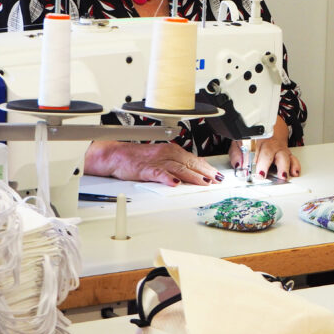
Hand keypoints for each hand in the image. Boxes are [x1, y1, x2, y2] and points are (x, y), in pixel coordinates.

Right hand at [85, 140, 223, 186]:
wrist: (116, 155)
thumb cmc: (138, 158)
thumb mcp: (161, 157)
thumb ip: (176, 163)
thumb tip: (193, 172)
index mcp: (171, 150)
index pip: (193, 159)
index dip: (206, 167)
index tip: (217, 174)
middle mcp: (166, 154)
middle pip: (189, 163)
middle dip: (205, 172)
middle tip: (216, 180)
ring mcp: (156, 161)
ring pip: (178, 168)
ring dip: (192, 175)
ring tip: (204, 182)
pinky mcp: (145, 169)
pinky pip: (158, 173)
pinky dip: (167, 178)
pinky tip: (175, 183)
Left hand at [227, 117, 301, 180]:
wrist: (271, 128)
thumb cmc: (254, 137)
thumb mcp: (240, 141)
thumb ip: (237, 154)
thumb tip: (239, 165)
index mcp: (257, 140)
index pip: (255, 151)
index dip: (256, 162)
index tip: (256, 173)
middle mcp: (271, 145)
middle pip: (270, 153)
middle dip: (267, 164)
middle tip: (266, 175)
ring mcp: (280, 149)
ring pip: (284, 156)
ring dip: (284, 167)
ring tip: (283, 176)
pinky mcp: (287, 153)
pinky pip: (293, 158)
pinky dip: (295, 165)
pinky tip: (294, 172)